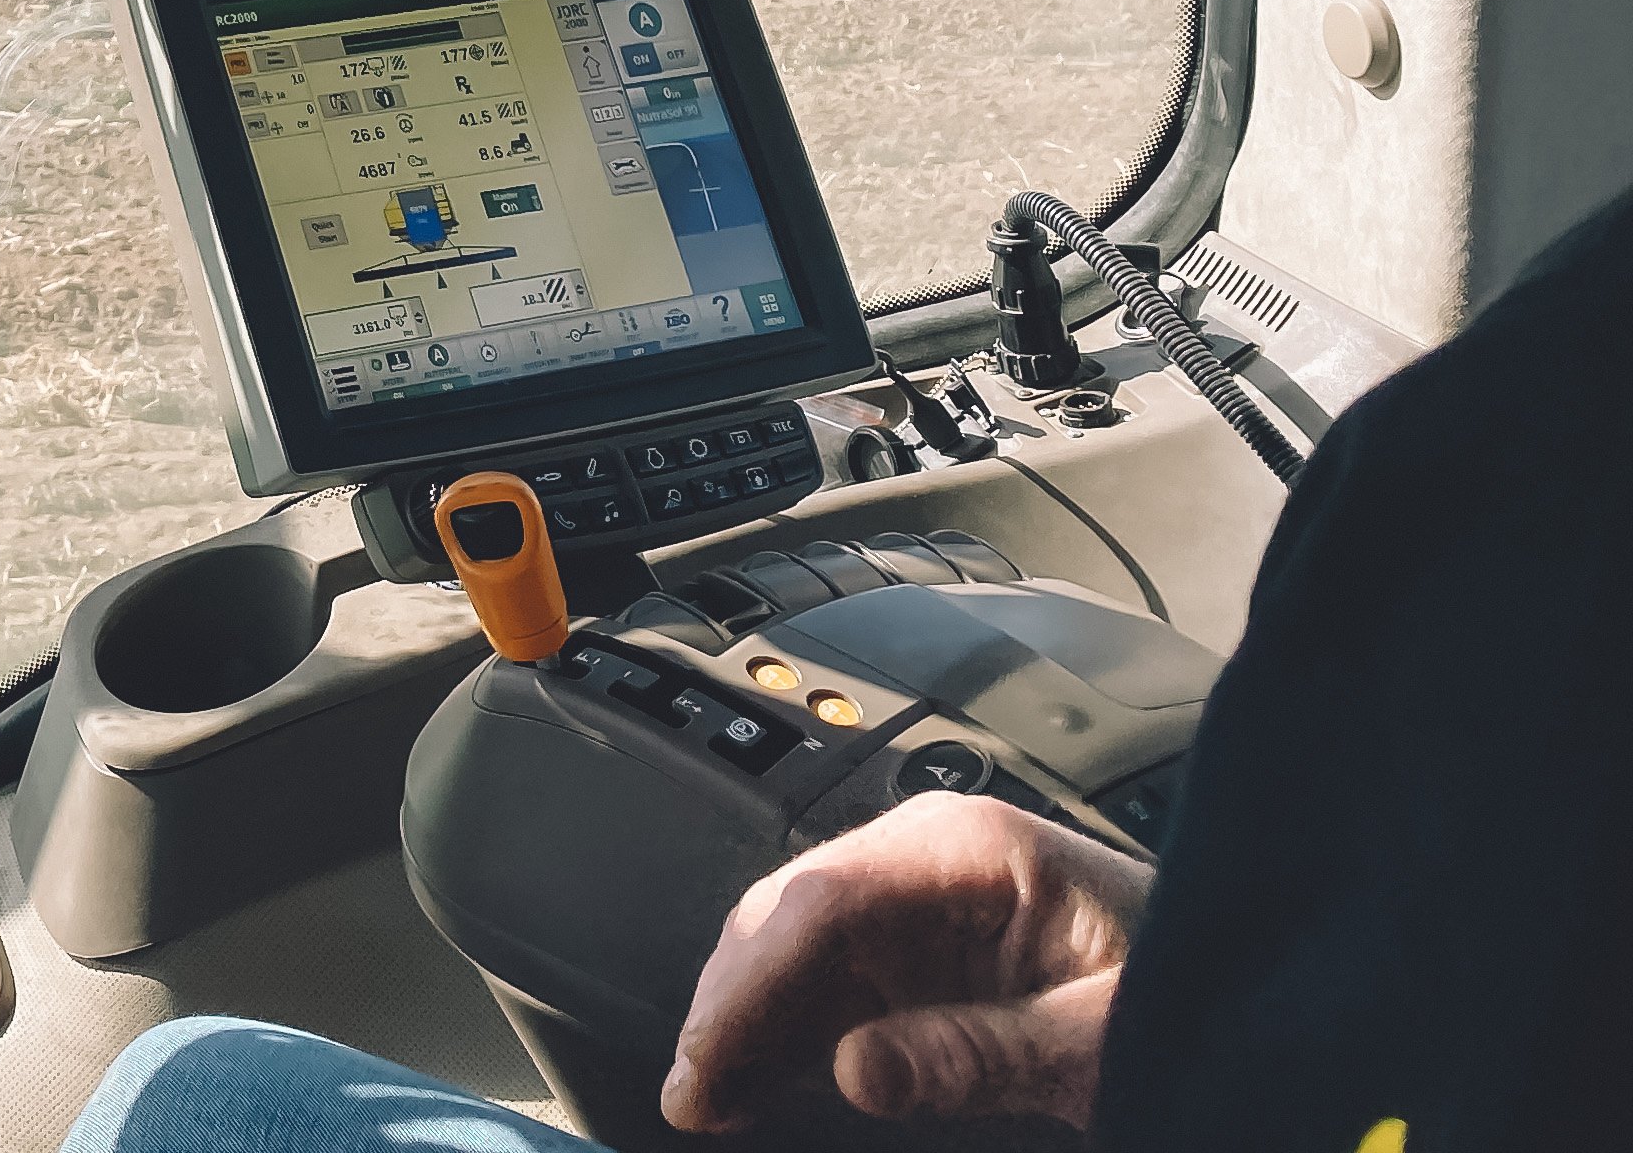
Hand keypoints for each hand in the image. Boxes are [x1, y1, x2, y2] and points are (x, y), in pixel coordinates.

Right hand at [660, 793, 1151, 1133]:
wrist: (1254, 987)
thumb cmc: (1197, 992)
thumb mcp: (1102, 1038)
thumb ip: (981, 1054)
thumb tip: (854, 1073)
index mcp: (970, 848)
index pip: (822, 900)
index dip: (751, 982)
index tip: (708, 1059)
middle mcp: (928, 859)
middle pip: (790, 916)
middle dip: (731, 1002)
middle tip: (694, 1092)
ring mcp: (919, 903)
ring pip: (794, 951)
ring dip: (747, 1021)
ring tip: (709, 1098)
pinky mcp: (923, 952)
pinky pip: (830, 985)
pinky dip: (785, 1032)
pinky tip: (756, 1079)